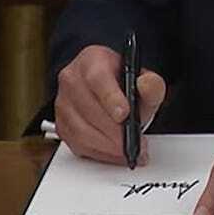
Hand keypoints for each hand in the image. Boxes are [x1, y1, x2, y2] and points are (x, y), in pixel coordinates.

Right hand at [53, 44, 166, 165]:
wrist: (110, 92)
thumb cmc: (124, 85)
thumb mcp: (144, 80)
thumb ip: (151, 84)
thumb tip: (145, 85)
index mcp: (92, 60)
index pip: (97, 78)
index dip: (110, 98)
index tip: (125, 115)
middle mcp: (72, 79)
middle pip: (88, 108)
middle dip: (114, 130)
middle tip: (134, 141)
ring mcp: (63, 103)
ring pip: (80, 130)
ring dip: (107, 145)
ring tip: (128, 150)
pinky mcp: (62, 125)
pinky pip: (77, 144)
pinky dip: (99, 153)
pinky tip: (115, 153)